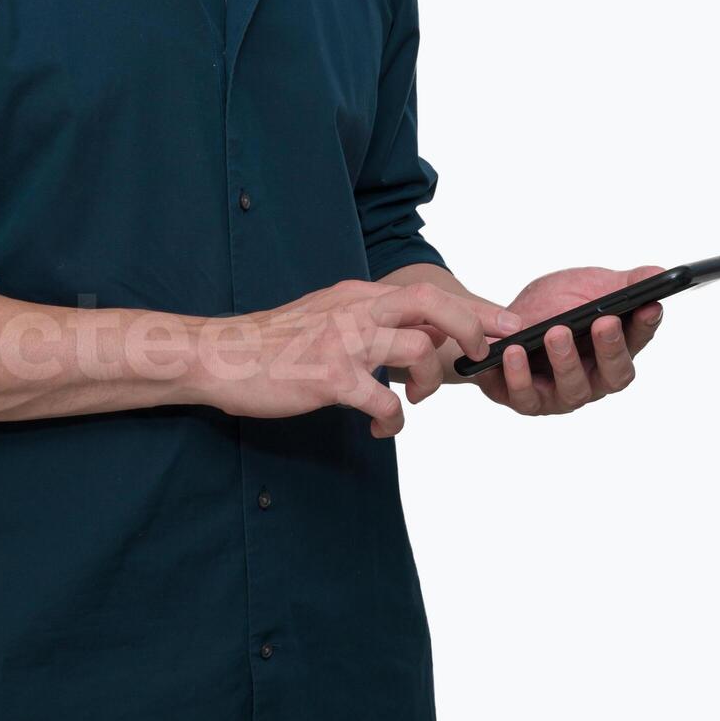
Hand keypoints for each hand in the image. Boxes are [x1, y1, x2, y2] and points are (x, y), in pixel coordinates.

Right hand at [174, 278, 510, 437]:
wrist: (214, 356)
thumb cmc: (263, 344)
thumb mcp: (318, 315)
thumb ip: (359, 318)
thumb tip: (401, 333)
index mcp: (354, 296)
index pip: (426, 293)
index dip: (472, 308)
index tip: (505, 322)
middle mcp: (354, 312)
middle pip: (434, 306)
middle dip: (472, 330)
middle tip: (479, 357)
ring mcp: (344, 344)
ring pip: (419, 352)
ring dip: (429, 382)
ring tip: (414, 399)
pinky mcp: (331, 379)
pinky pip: (385, 402)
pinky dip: (393, 420)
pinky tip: (380, 426)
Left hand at [471, 266, 665, 415]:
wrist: (499, 321)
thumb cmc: (551, 305)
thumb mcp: (586, 286)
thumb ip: (623, 283)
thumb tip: (657, 272)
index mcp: (615, 350)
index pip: (639, 341)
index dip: (645, 326)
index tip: (648, 306)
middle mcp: (594, 379)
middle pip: (614, 375)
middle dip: (611, 348)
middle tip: (603, 322)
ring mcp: (561, 394)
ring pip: (573, 390)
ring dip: (566, 361)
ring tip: (555, 332)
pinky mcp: (525, 399)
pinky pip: (524, 396)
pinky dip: (519, 375)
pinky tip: (514, 350)